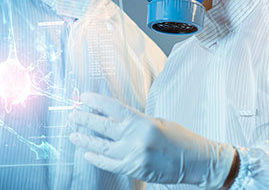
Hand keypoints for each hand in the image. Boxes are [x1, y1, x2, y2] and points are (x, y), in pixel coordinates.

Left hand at [69, 93, 235, 188]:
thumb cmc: (179, 138)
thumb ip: (132, 120)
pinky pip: (109, 164)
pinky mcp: (134, 170)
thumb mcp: (156, 122)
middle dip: (84, 120)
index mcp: (142, 121)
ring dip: (85, 139)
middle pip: (103, 127)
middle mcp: (136, 138)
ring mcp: (134, 156)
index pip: (113, 108)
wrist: (197, 162)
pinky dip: (96, 158)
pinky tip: (87, 152)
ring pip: (101, 147)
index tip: (83, 98)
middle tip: (72, 115)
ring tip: (73, 133)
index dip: (96, 102)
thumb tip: (109, 115)